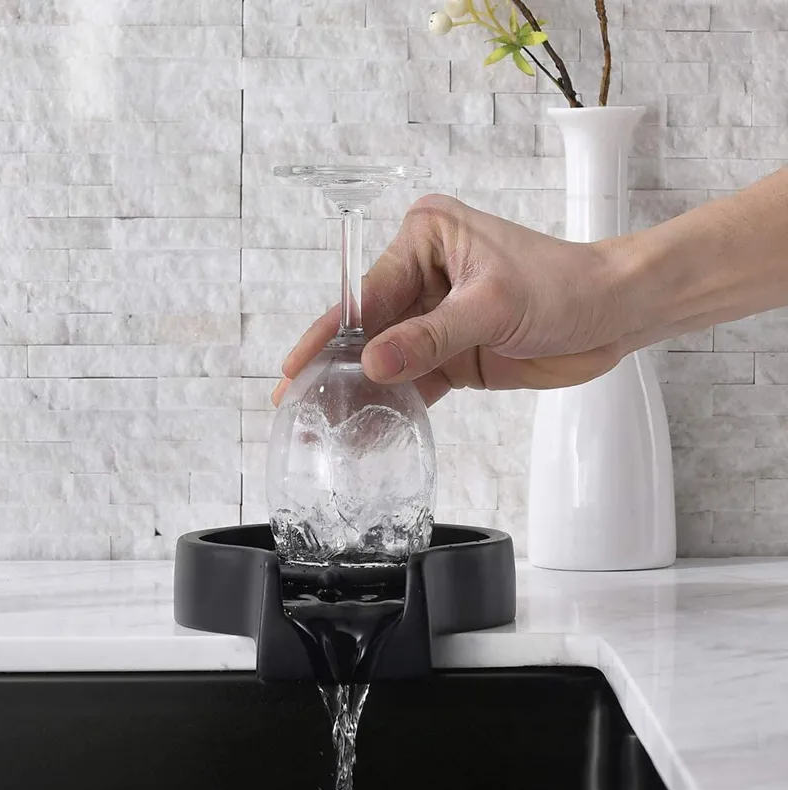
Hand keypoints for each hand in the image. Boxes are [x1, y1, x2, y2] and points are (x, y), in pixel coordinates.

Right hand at [273, 194, 639, 406]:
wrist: (614, 314)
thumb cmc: (565, 286)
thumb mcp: (492, 306)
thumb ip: (431, 338)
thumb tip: (374, 363)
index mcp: (427, 239)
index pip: (368, 292)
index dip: (331, 335)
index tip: (296, 368)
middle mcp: (425, 274)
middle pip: (370, 329)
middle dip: (339, 369)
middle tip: (299, 408)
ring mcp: (437, 317)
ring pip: (389, 359)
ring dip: (363, 393)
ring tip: (324, 428)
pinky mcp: (453, 351)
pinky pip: (417, 380)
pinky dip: (398, 405)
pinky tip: (370, 429)